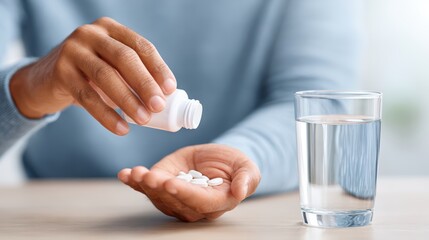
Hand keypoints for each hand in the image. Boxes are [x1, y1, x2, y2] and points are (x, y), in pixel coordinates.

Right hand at [10, 17, 176, 134]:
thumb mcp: (112, 66)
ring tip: (144, 120)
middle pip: (124, 58)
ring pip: (106, 76)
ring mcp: (73, 50)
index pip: (141, 46)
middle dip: (145, 84)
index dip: (158, 68)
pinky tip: (122, 129)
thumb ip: (133, 75)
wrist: (46, 80)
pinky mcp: (60, 71)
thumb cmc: (90, 74)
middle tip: (159, 106)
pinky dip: (107, 115)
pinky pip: (87, 96)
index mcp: (111, 29)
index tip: (170, 89)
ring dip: (128, 100)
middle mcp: (91, 34)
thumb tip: (166, 99)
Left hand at [117, 144, 260, 221]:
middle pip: (174, 200)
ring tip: (135, 173)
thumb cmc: (235, 166)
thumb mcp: (247, 168)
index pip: (198, 201)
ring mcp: (175, 197)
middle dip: (159, 189)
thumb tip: (240, 192)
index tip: (171, 183)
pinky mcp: (163, 185)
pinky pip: (147, 187)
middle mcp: (192, 205)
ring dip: (144, 185)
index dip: (184, 193)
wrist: (219, 160)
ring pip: (158, 195)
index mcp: (215, 202)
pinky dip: (134, 181)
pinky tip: (125, 174)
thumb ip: (246, 179)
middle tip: (149, 176)